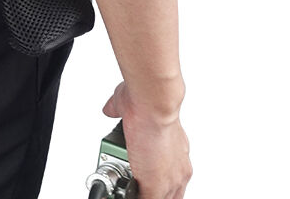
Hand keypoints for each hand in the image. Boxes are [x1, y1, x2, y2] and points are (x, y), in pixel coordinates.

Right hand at [103, 81, 191, 198]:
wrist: (153, 103)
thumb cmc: (148, 100)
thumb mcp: (131, 104)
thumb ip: (118, 110)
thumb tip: (110, 110)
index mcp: (177, 149)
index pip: (171, 174)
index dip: (155, 176)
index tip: (141, 173)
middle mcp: (179, 167)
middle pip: (170, 193)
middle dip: (150, 189)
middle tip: (133, 180)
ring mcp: (171, 179)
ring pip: (160, 198)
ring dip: (139, 191)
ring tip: (124, 182)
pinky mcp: (156, 186)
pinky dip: (130, 195)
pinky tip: (121, 191)